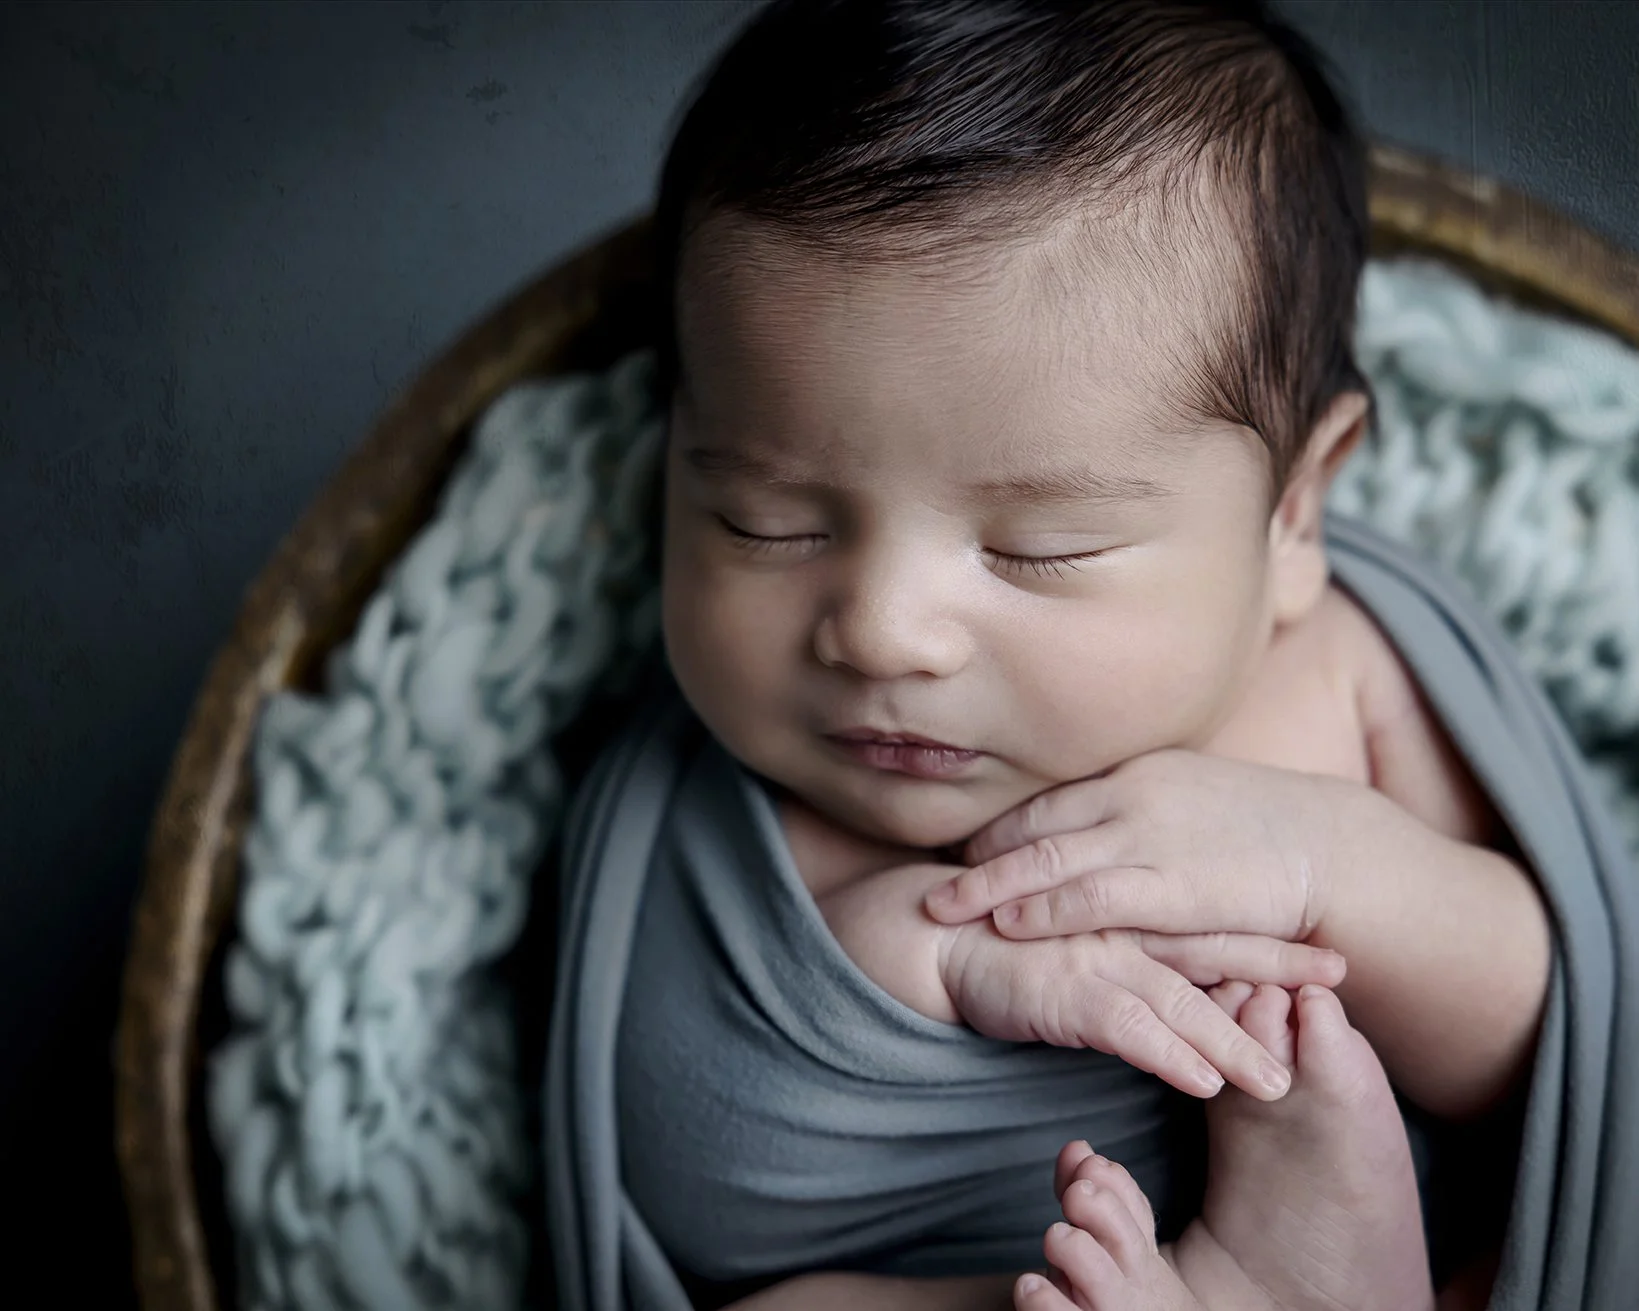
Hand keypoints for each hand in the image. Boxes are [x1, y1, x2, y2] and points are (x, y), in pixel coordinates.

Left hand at [925, 750, 1355, 941]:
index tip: (958, 849)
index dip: (999, 828)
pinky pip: (1092, 897)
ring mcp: (1150, 837)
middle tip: (928, 879)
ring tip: (943, 906)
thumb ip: (1141, 807)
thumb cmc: (1265, 828)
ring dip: (991, 884)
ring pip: (1050, 858)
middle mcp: (1132, 794)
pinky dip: (1044, 908)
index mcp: (1135, 771)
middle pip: (1033, 823)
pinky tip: (1008, 922)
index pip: (1047, 799)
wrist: (1334, 845)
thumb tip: (1100, 824)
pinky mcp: (1173, 885)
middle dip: (977, 854)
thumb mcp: (1192, 795)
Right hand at [938, 918, 1340, 1099]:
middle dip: (1278, 977)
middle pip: (1215, 954)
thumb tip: (1194, 981)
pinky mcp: (1063, 990)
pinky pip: (1125, 1026)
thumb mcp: (1092, 936)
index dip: (1276, 944)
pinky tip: (1201, 1083)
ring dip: (1232, 1042)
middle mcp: (1126, 931)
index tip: (1336, 962)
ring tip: (1279, 1082)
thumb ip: (1141, 948)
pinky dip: (1166, 1054)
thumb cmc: (1017, 938)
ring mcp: (1097, 958)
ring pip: (1180, 1001)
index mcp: (1137, 913)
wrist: (941, 931)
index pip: (1218, 926)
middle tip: (1338, 999)